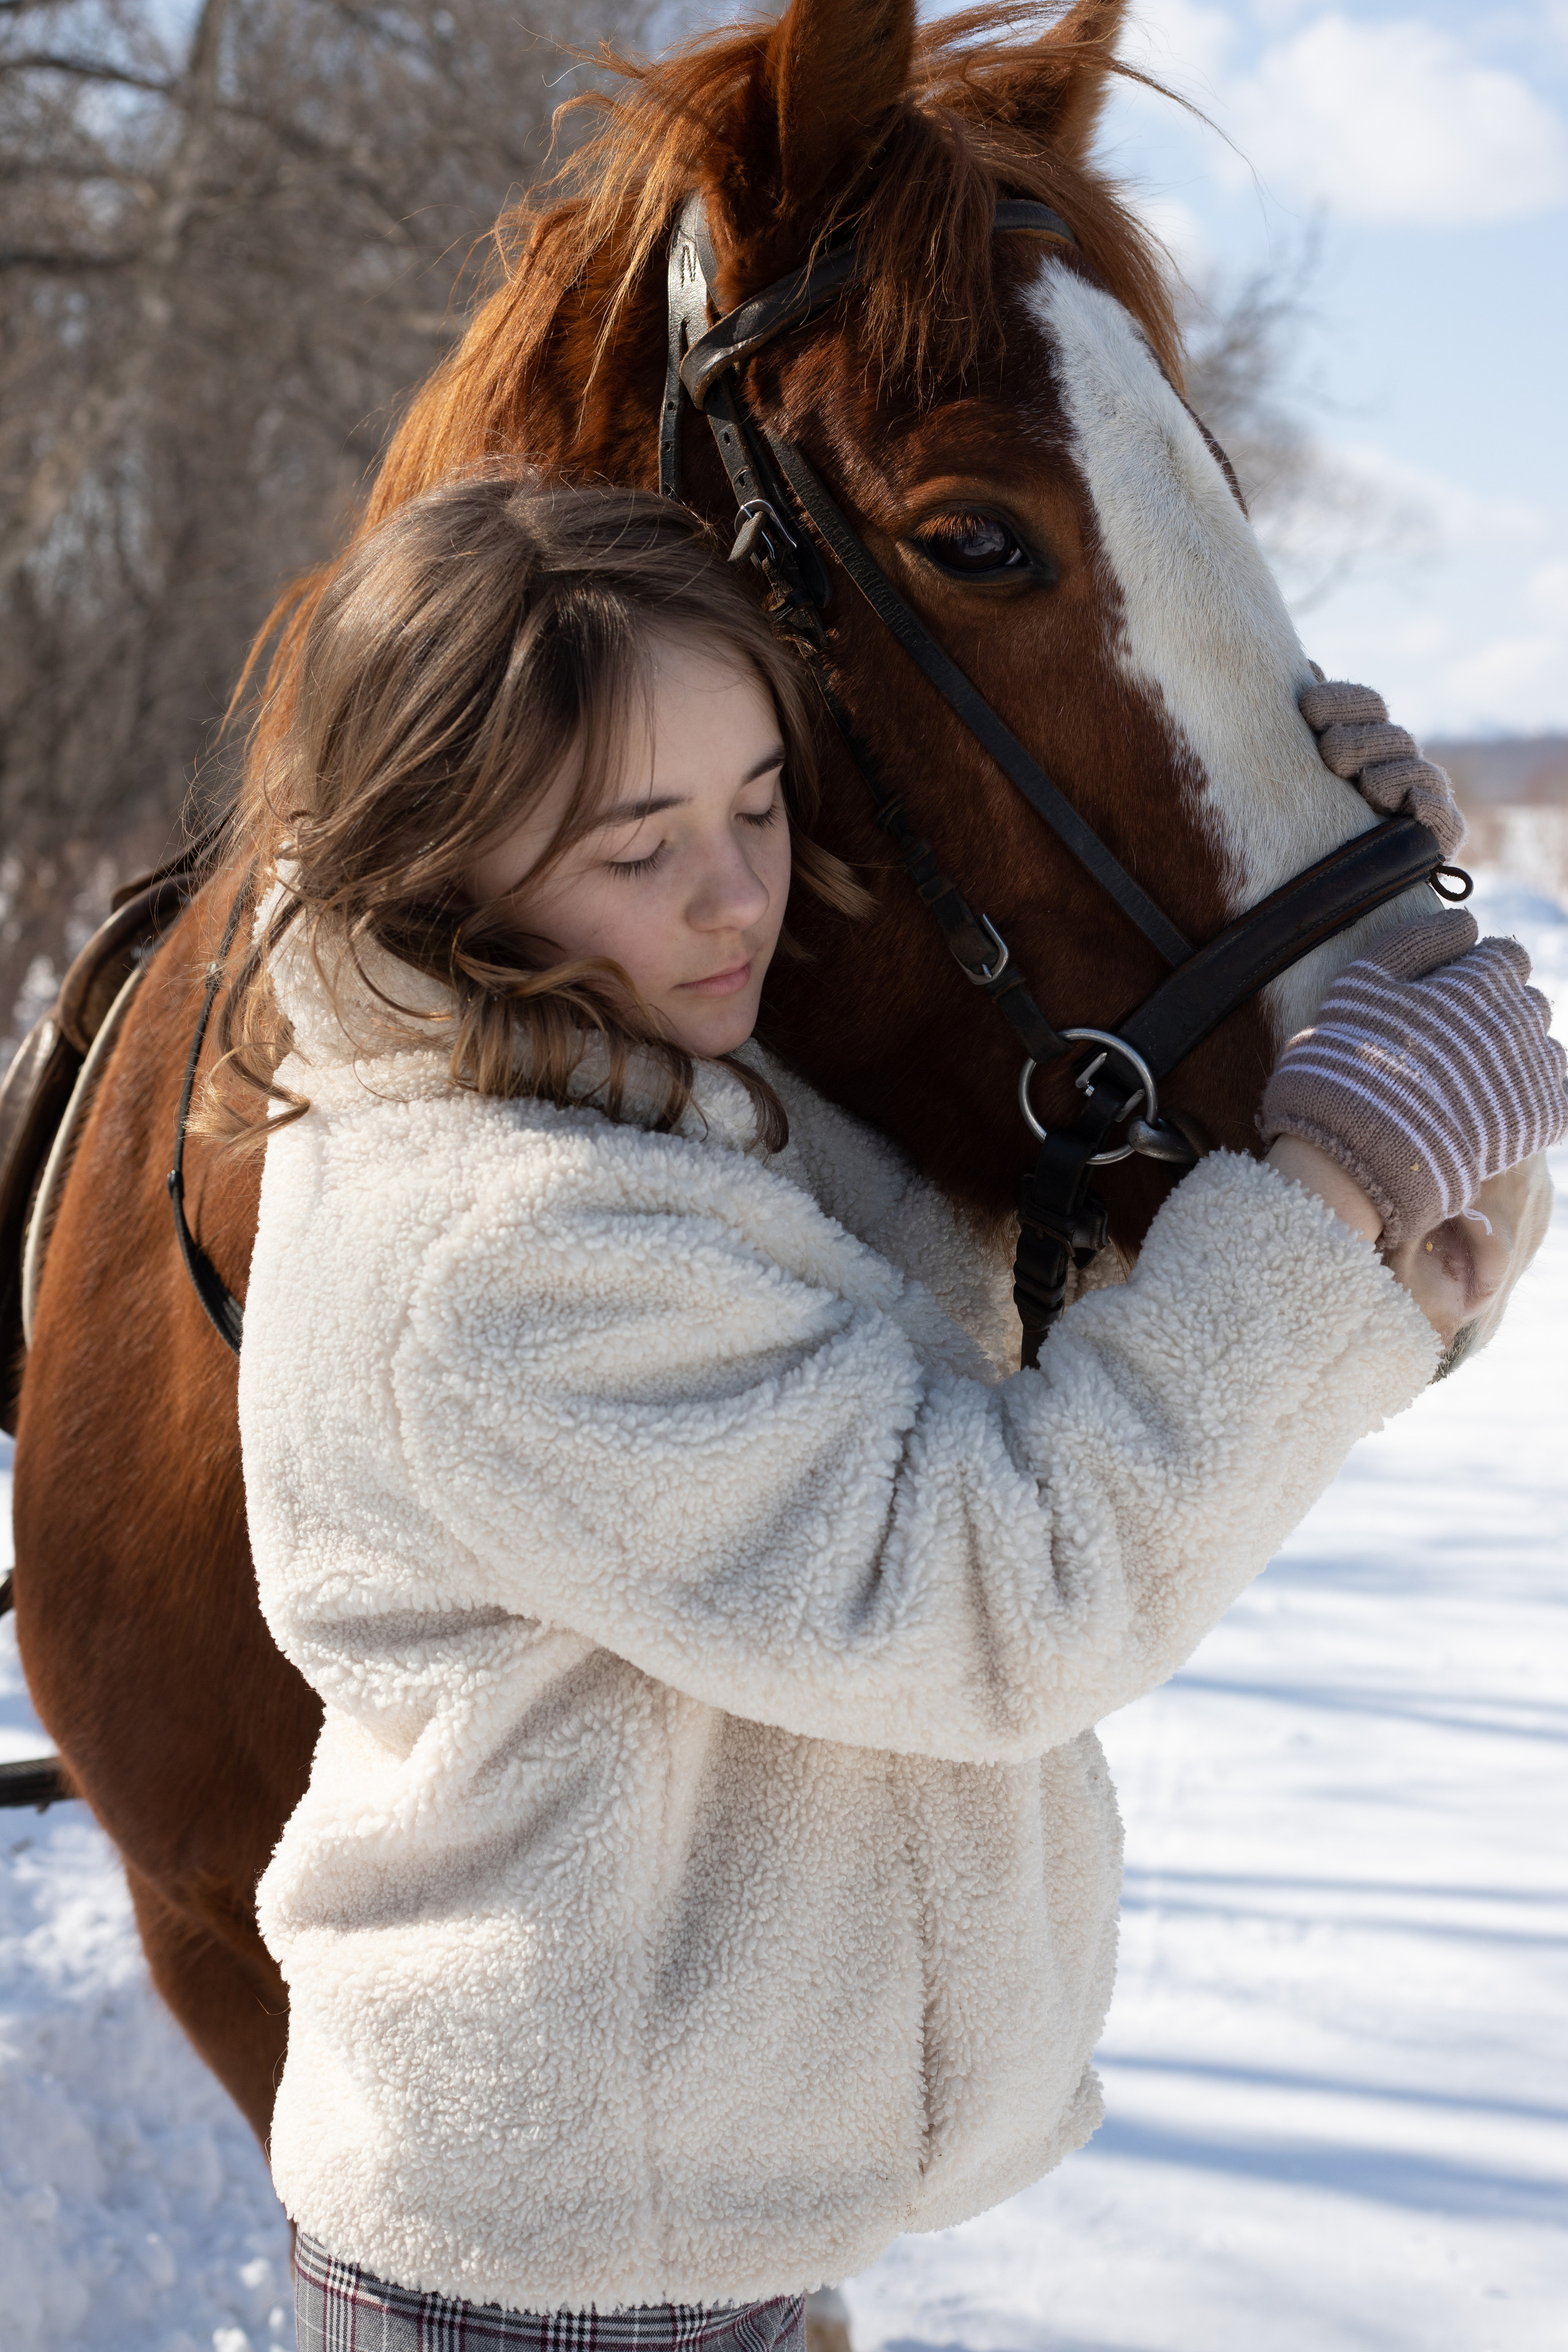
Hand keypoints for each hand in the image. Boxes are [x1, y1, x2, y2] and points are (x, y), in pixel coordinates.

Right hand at [1260, 915, 1566, 1248]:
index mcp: (1483, 977)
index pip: (1507, 956)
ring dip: (1515, 1060)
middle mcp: (1521, 1016)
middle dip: (1498, 1017)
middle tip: (1451, 1049)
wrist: (1366, 1144)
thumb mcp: (1363, 980)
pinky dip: (1532, 1103)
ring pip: (1544, 1050)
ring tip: (1467, 1087)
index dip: (1478, 975)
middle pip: (1527, 1003)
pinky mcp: (1544, 1117)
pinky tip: (1491, 1115)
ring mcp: (1536, 1068)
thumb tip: (1468, 922)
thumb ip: (1417, 939)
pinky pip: (1558, 1099)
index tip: (1447, 1003)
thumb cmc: (1354, 1056)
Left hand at [1299, 674, 1465, 856]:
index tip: (1308, 708)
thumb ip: (1304, 721)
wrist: (1329, 883)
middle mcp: (1397, 763)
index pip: (1366, 704)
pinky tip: (1409, 805)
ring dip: (1392, 775)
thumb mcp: (1296, 764)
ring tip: (1366, 784)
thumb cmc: (1302, 814)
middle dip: (1360, 741)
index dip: (1342, 701)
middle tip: (1329, 751)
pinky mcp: (1437, 838)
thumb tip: (1304, 669)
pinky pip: (1445, 821)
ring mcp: (1420, 798)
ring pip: (1417, 774)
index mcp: (1366, 737)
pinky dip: (1429, 809)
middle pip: (1391, 737)